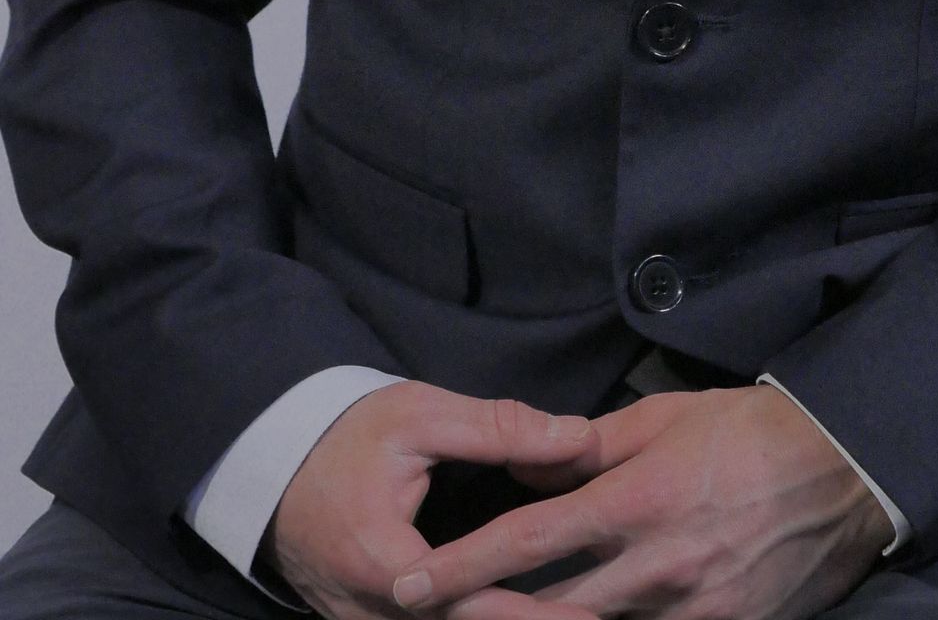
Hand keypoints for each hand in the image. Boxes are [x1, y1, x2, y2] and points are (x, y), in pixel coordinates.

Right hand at [260, 381, 593, 617]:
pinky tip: (514, 611)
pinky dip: (467, 618)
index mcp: (382, 564)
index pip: (468, 603)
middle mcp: (370, 613)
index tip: (587, 617)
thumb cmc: (345, 433)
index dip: (529, 615)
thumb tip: (578, 438)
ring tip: (567, 615)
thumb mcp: (420, 417)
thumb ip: (499, 428)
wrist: (270, 459)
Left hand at [388, 383, 896, 619]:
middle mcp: (657, 564)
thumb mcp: (664, 418)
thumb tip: (525, 464)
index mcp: (638, 499)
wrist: (843, 471)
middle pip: (550, 612)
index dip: (464, 566)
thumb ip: (588, 448)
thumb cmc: (747, 430)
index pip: (530, 539)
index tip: (412, 583)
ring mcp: (690, 607)